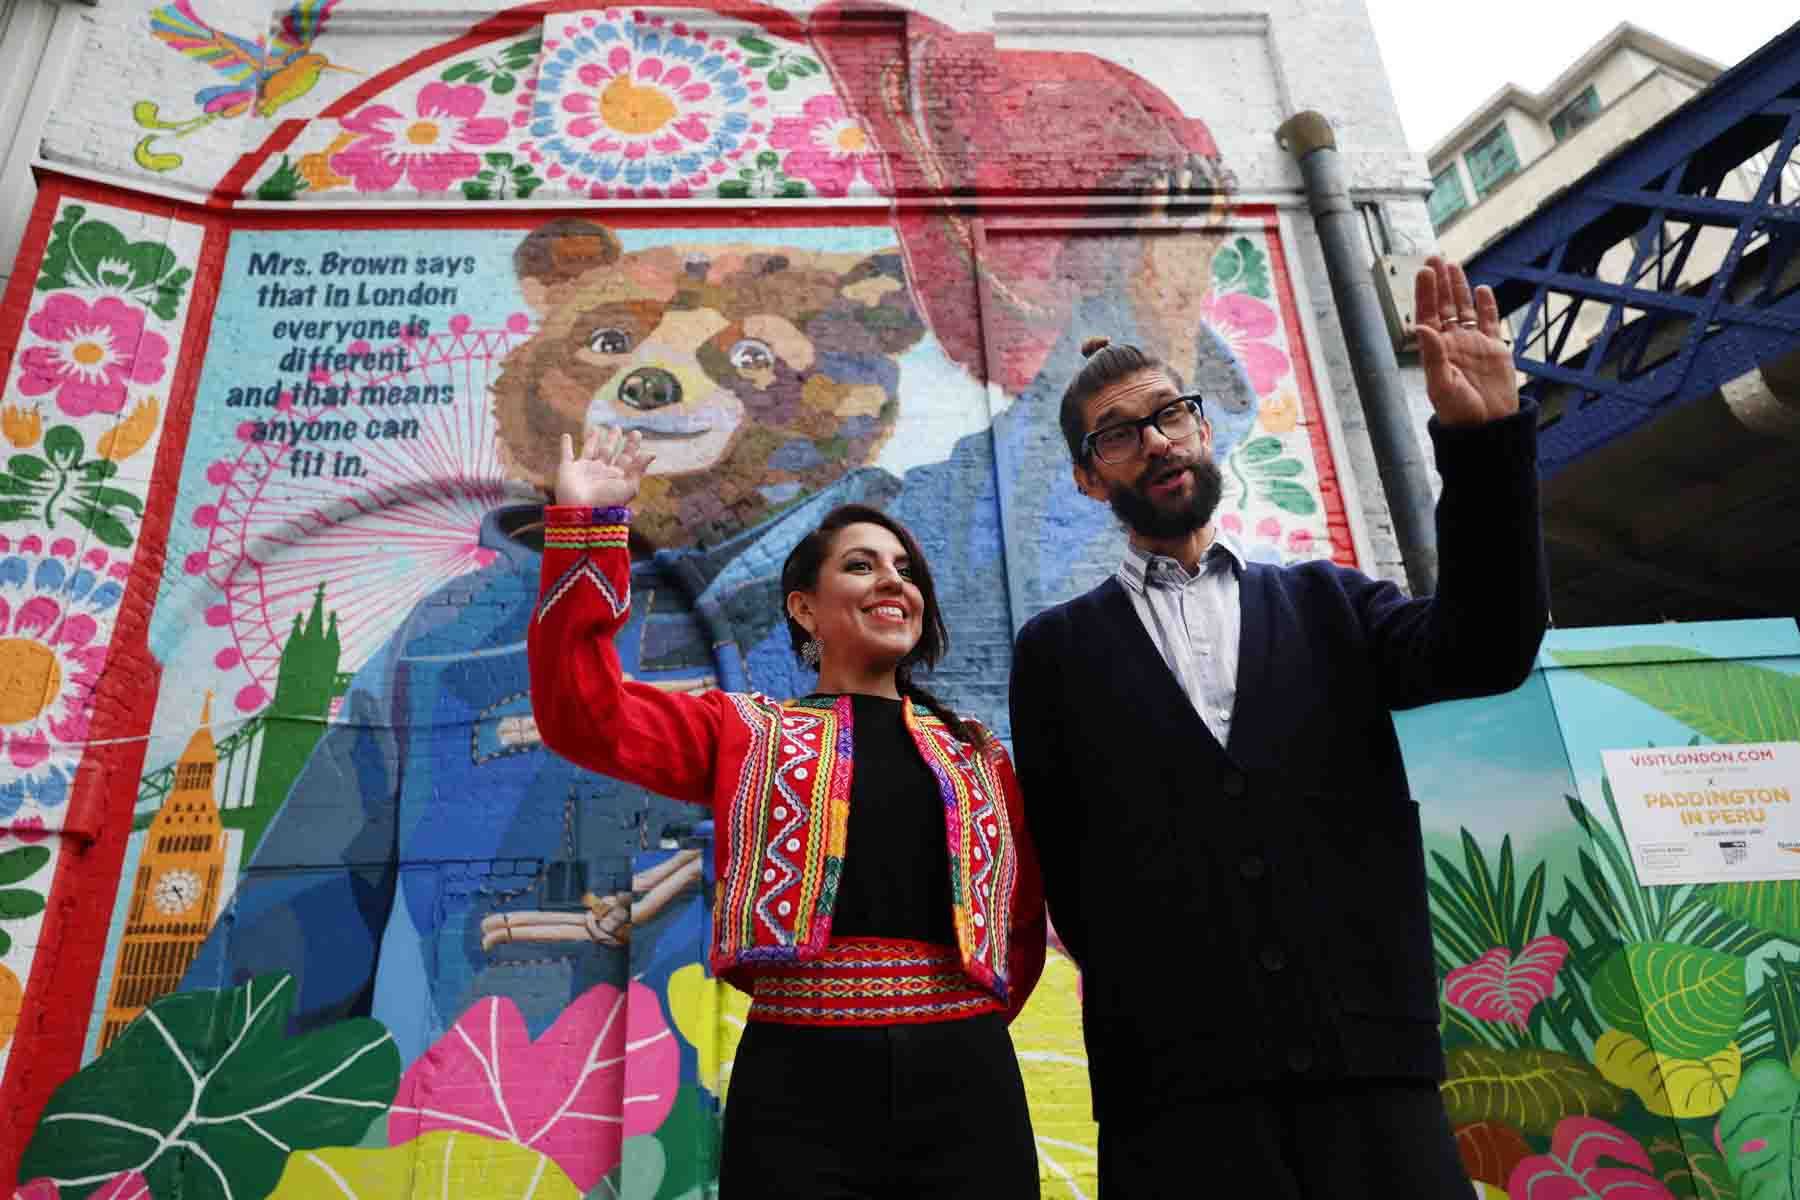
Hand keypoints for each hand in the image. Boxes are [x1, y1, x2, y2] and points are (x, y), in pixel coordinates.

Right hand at [555, 426, 654, 507]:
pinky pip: (566, 454)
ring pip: (589, 450)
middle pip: (608, 452)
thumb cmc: (607, 502)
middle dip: (612, 440)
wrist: (581, 513)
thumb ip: (638, 469)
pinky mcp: (567, 469)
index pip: (626, 458)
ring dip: (592, 440)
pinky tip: (566, 436)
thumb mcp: (628, 487)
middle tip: (617, 427)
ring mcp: (584, 470)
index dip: (632, 446)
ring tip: (597, 429)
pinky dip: (565, 445)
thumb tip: (652, 453)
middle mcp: (601, 472)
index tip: (636, 433)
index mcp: (616, 476)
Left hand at [1415, 255, 1518, 426]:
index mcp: (1435, 351)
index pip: (1428, 315)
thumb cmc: (1459, 413)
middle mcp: (1452, 344)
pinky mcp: (1494, 349)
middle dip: (1440, 283)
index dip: (1426, 293)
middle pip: (1445, 307)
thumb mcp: (1441, 386)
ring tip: (1454, 266)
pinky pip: (1488, 322)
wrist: (1488, 427)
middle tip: (1435, 258)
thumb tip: (1421, 326)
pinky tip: (1482, 290)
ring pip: (1464, 310)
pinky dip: (1486, 306)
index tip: (1425, 272)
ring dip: (1459, 288)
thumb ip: (1432, 356)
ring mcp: (1473, 344)